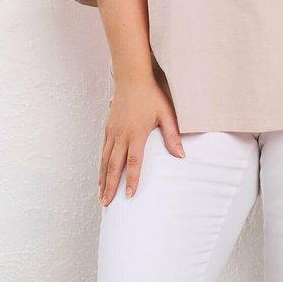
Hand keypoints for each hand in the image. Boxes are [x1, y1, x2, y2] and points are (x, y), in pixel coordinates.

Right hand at [98, 76, 184, 204]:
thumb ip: (173, 136)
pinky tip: (101, 172)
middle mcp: (121, 135)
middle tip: (106, 204)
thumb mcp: (166, 114)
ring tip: (100, 194)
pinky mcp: (108, 127)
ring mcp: (112, 131)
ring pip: (104, 159)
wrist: (131, 77)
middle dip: (110, 186)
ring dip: (102, 178)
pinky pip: (102, 150)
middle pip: (113, 166)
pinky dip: (100, 164)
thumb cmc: (151, 95)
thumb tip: (182, 156)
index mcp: (136, 134)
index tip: (129, 196)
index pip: (134, 162)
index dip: (131, 180)